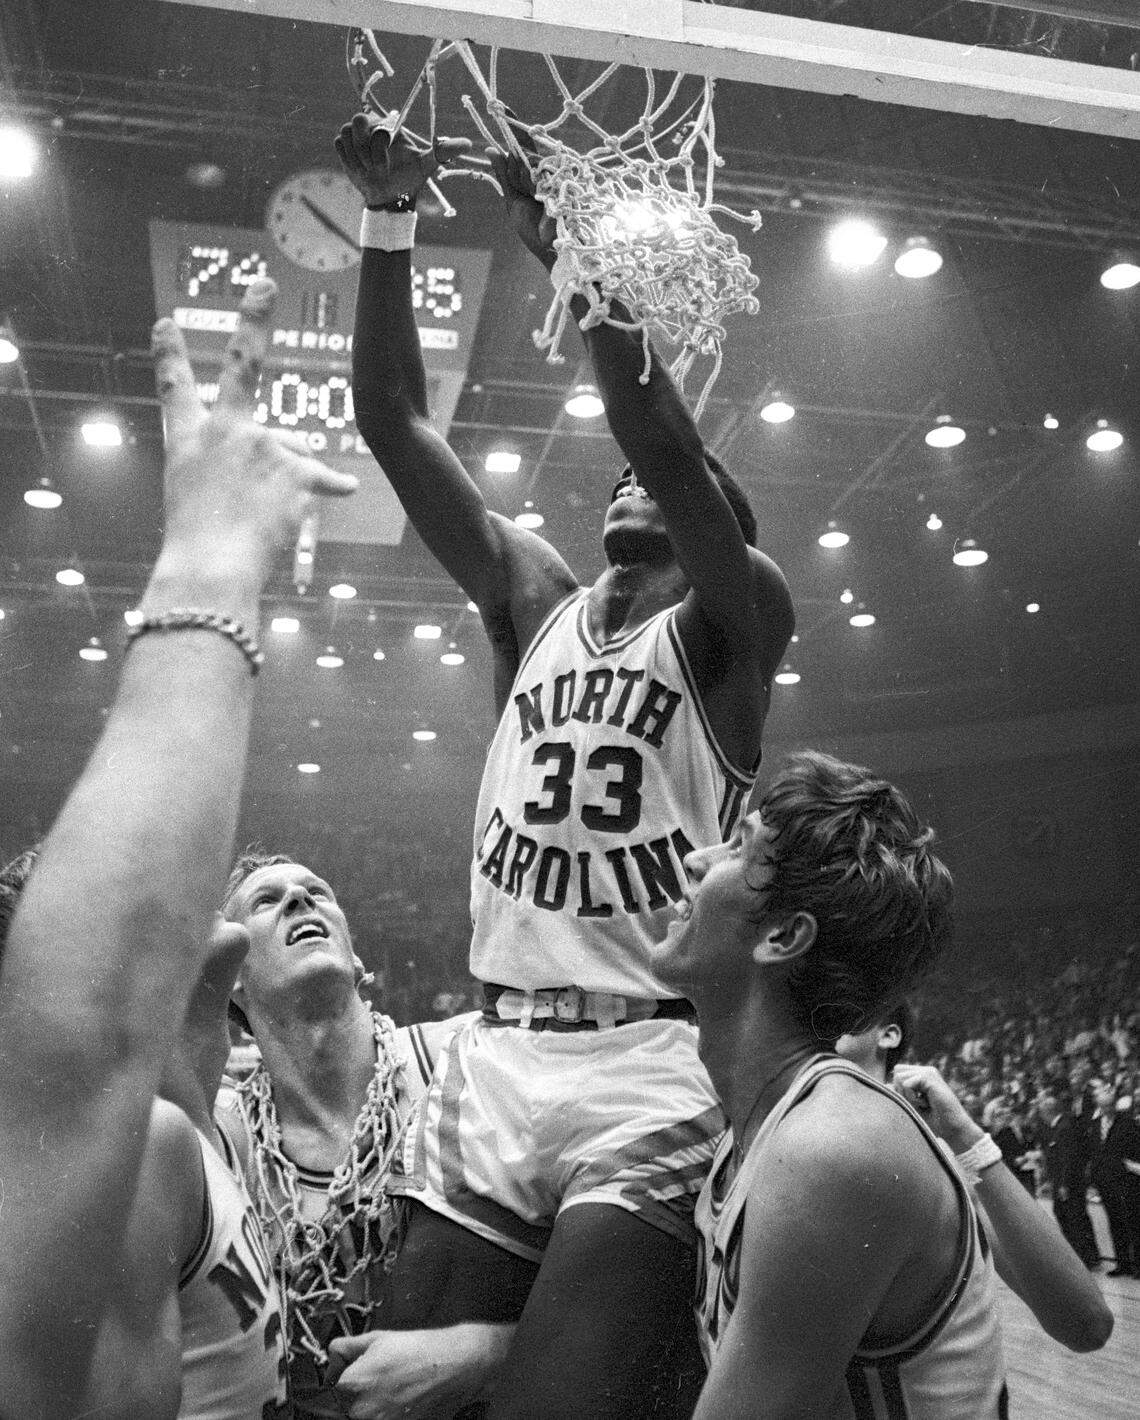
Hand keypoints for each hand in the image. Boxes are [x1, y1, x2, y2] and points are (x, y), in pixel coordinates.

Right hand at [151, 279, 357, 585]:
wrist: (209, 566)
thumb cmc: (199, 547)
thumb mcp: (195, 502)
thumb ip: (233, 473)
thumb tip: (295, 460)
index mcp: (187, 441)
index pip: (175, 391)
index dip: (172, 355)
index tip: (169, 323)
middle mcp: (224, 430)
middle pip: (242, 363)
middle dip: (253, 319)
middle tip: (265, 283)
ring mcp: (261, 443)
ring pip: (296, 451)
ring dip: (292, 482)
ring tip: (267, 518)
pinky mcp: (295, 466)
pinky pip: (327, 478)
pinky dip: (334, 486)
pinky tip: (347, 488)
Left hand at [327, 1325, 500, 1419]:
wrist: (455, 1366)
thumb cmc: (419, 1350)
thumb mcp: (378, 1338)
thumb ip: (346, 1348)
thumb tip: (331, 1358)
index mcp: (352, 1384)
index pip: (328, 1390)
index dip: (337, 1379)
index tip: (346, 1374)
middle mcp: (361, 1411)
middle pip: (344, 1408)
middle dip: (355, 1394)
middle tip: (378, 1380)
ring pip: (364, 1415)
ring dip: (371, 1407)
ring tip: (392, 1390)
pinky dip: (387, 1413)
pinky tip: (401, 1400)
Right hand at [335, 112, 469, 208]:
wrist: (389, 198)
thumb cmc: (409, 179)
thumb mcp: (426, 165)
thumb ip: (444, 151)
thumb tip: (469, 144)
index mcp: (389, 124)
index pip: (377, 119)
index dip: (380, 140)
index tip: (388, 158)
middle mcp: (371, 125)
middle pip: (357, 122)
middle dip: (367, 149)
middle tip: (377, 167)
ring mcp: (355, 135)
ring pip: (347, 135)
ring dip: (359, 158)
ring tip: (371, 170)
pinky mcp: (343, 146)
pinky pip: (339, 145)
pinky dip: (349, 160)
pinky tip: (360, 170)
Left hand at [486, 124, 557, 268]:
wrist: (549, 250)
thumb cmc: (533, 229)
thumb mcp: (512, 200)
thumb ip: (504, 175)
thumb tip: (491, 150)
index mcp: (534, 173)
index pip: (522, 143)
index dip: (512, 126)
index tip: (500, 107)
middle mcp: (545, 168)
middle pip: (520, 152)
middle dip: (515, 171)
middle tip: (525, 191)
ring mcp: (553, 172)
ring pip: (526, 160)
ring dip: (522, 180)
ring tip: (532, 199)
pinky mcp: (560, 178)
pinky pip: (535, 170)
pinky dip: (531, 183)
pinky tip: (537, 196)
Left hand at [892, 1063, 984, 1154]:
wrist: (954, 1130)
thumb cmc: (935, 1122)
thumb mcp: (912, 1107)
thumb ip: (899, 1094)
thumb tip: (885, 1084)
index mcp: (922, 1076)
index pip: (898, 1073)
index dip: (899, 1090)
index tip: (915, 1103)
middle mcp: (925, 1071)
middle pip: (896, 1073)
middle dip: (902, 1091)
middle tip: (919, 1103)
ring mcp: (928, 1072)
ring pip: (899, 1078)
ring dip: (907, 1096)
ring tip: (923, 1103)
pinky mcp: (930, 1077)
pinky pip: (906, 1084)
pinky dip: (912, 1098)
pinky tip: (926, 1103)